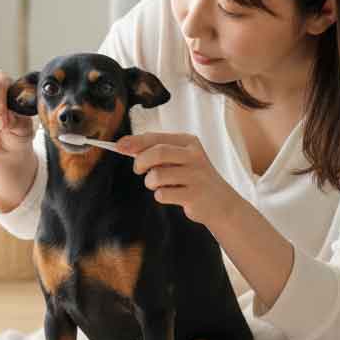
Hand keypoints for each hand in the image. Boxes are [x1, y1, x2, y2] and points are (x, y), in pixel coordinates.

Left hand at [116, 131, 232, 226]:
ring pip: (157, 176)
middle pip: (158, 153)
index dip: (135, 142)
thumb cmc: (191, 177)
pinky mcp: (195, 195)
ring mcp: (196, 176)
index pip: (157, 138)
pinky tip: (172, 195)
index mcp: (189, 142)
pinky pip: (163, 194)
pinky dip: (161, 196)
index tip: (118, 146)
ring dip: (151, 182)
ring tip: (159, 185)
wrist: (220, 202)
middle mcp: (195, 156)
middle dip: (141, 162)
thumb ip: (155, 150)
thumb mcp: (178, 158)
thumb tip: (124, 145)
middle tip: (138, 170)